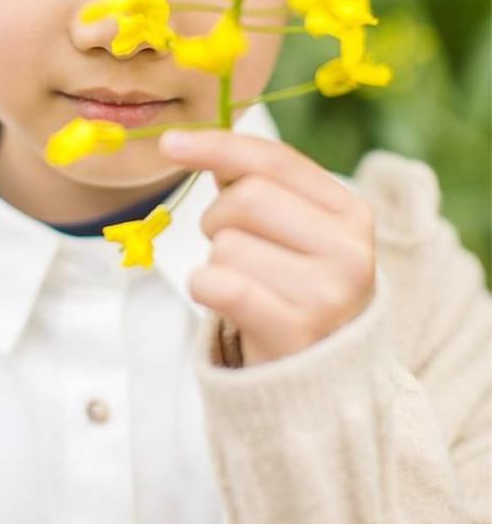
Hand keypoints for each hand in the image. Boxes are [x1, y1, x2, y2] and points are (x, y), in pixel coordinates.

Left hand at [159, 129, 376, 366]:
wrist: (322, 379)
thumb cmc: (293, 291)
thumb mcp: (297, 233)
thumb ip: (259, 185)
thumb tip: (190, 143)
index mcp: (352, 213)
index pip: (276, 160)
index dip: (218, 145)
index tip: (171, 144)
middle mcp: (349, 250)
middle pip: (247, 197)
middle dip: (218, 218)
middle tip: (230, 247)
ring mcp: (327, 294)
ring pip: (227, 245)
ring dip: (217, 263)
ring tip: (244, 285)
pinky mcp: (295, 333)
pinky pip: (220, 285)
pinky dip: (205, 287)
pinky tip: (226, 302)